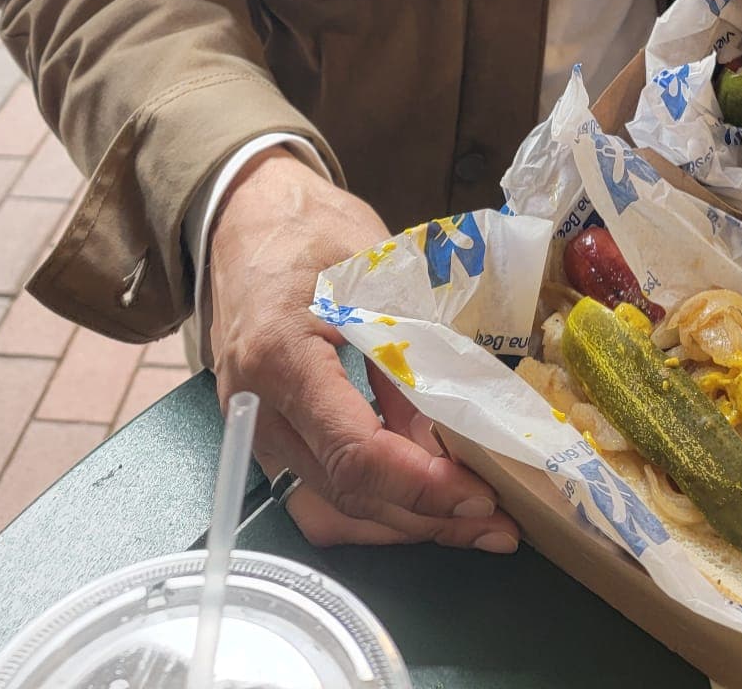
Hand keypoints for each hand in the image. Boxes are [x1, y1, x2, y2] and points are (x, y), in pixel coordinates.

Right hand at [207, 150, 518, 552]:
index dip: (421, 483)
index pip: (352, 450)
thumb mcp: (377, 270)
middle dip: (426, 515)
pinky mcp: (266, 434)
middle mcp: (254, 407)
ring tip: (471, 521)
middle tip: (497, 520)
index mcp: (279, 355)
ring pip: (330, 509)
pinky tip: (424, 498)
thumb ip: (416, 346)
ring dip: (403, 523)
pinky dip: (374, 504)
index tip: (481, 492)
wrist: (245, 217)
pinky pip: (318, 492)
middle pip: (343, 495)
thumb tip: (462, 427)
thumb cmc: (313, 228)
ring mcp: (253, 428)